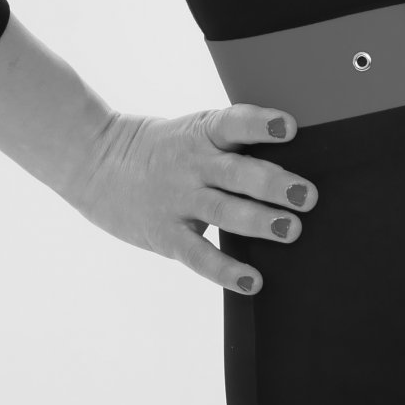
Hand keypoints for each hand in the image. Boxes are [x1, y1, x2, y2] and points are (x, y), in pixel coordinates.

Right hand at [73, 104, 316, 295]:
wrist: (95, 161)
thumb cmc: (163, 148)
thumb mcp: (194, 132)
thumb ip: (232, 146)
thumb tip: (292, 167)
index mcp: (203, 133)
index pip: (234, 122)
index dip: (260, 124)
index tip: (289, 128)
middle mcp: (193, 164)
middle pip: (237, 173)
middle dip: (274, 184)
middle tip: (308, 196)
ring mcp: (178, 199)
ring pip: (223, 210)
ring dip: (259, 221)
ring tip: (292, 230)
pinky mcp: (165, 234)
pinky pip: (198, 254)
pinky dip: (226, 269)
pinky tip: (253, 281)